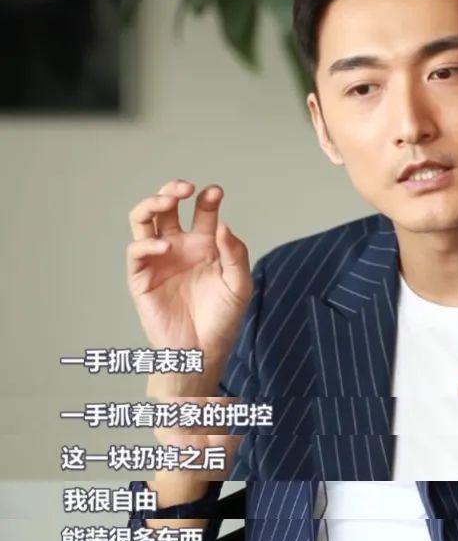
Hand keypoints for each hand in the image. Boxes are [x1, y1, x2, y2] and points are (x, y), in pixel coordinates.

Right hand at [126, 181, 251, 395]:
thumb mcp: (239, 284)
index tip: (215, 192)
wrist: (203, 351)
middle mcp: (179, 246)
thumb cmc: (222, 319)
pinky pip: (136, 252)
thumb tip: (223, 225)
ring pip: (144, 220)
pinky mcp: (141, 277)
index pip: (203, 210)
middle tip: (186, 188)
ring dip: (152, 203)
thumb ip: (234, 254)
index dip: (207, 197)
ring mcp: (159, 259)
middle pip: (167, 206)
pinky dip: (147, 243)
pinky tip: (166, 246)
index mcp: (204, 243)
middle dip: (173, 189)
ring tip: (168, 200)